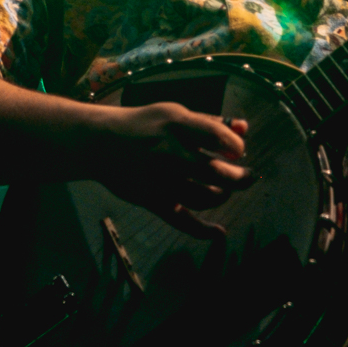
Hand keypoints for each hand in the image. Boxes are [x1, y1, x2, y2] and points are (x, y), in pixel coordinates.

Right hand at [89, 102, 250, 239]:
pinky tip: (219, 232)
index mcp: (177, 126)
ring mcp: (161, 180)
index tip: (237, 151)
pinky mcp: (153, 200)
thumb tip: (243, 128)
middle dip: (239, 178)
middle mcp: (170, 153)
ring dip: (222, 195)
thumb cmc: (144, 124)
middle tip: (247, 177)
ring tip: (224, 190)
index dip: (235, 146)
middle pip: (215, 172)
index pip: (217, 136)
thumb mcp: (175, 114)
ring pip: (204, 197)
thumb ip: (210, 121)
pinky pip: (181, 220)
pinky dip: (203, 231)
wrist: (100, 142)